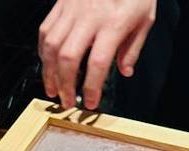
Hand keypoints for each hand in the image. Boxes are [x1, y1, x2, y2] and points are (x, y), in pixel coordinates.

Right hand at [38, 0, 155, 110]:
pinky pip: (46, 29)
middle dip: (65, 84)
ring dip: (49, 72)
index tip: (92, 102)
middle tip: (67, 101)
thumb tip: (125, 71)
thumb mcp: (145, 19)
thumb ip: (133, 48)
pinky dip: (43, 51)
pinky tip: (47, 64)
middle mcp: (89, 16)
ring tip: (53, 89)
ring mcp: (72, 8)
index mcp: (113, 23)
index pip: (98, 63)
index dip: (92, 87)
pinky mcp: (61, 2)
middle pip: (68, 57)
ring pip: (51, 45)